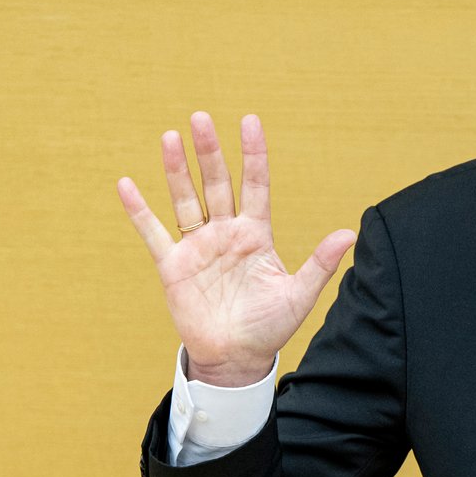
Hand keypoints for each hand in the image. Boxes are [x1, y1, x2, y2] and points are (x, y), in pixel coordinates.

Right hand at [117, 112, 356, 386]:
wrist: (236, 359)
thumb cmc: (269, 327)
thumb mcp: (299, 295)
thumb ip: (320, 263)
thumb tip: (350, 232)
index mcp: (256, 235)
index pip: (255, 185)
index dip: (253, 155)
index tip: (249, 121)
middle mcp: (226, 233)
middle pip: (217, 184)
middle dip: (209, 152)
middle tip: (201, 117)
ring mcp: (198, 247)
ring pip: (185, 199)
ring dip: (176, 169)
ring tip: (169, 136)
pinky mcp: (174, 266)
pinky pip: (153, 234)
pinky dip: (139, 211)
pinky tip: (125, 185)